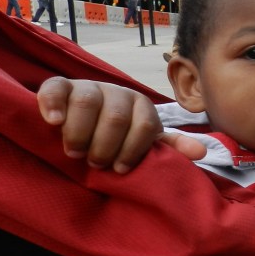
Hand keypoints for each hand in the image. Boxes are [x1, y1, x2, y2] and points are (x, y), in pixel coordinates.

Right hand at [37, 77, 205, 172]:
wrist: (87, 118)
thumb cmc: (120, 136)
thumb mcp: (145, 141)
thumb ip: (170, 146)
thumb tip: (201, 151)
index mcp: (142, 106)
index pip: (145, 126)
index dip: (133, 150)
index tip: (120, 169)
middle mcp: (118, 92)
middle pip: (116, 118)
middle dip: (105, 146)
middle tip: (95, 163)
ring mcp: (89, 87)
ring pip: (87, 103)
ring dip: (80, 132)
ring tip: (75, 151)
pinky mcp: (61, 87)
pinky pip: (55, 89)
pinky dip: (53, 104)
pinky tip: (53, 122)